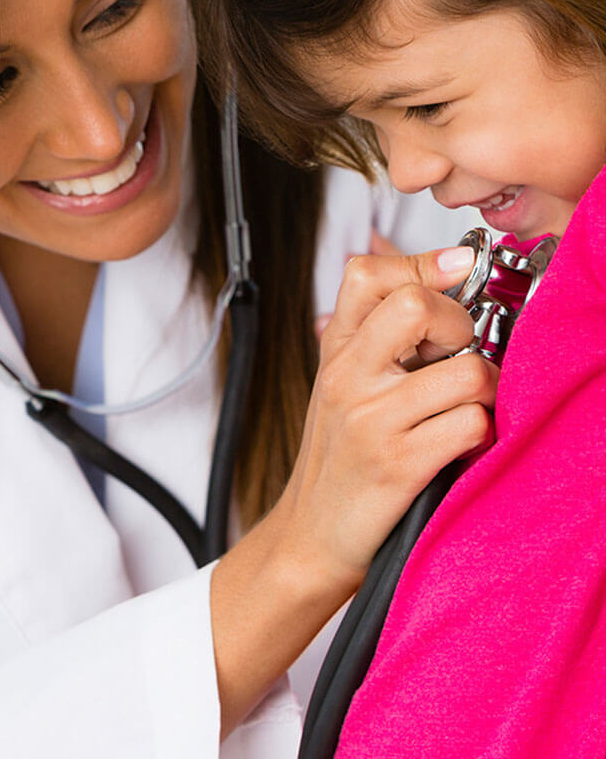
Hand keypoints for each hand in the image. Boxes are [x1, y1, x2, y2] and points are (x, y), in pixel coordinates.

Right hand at [279, 245, 497, 587]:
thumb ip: (379, 331)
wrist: (313, 533)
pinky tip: (459, 442)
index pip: (368, 274)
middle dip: (461, 324)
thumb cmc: (340, 454)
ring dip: (484, 391)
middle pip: (416, 306)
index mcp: (336, 349)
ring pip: (466, 373)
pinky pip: (470, 426)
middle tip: (457, 353)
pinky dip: (480, 433)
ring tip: (465, 406)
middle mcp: (347, 376)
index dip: (425, 264)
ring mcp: (371, 420)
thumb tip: (446, 274)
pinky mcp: (398, 465)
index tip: (459, 271)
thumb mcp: (343, 381)